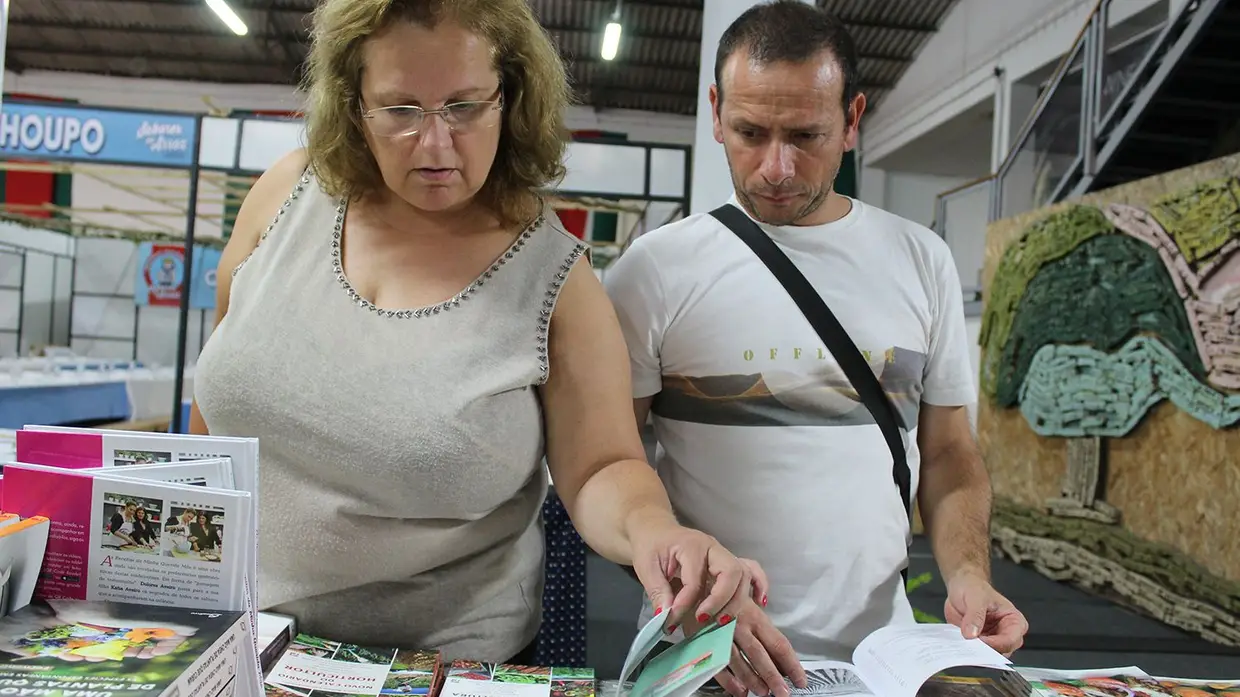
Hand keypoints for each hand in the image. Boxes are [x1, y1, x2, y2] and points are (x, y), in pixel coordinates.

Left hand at [628, 512, 750, 630]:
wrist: (655, 530)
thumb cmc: (650, 546)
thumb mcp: (646, 568)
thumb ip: (658, 592)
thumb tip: (666, 617)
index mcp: (691, 546)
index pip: (696, 579)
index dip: (685, 604)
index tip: (671, 622)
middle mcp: (713, 548)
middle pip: (732, 573)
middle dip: (721, 601)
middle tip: (703, 620)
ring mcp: (724, 554)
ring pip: (743, 577)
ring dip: (735, 602)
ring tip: (719, 621)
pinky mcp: (728, 562)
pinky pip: (752, 571)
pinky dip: (760, 586)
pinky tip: (759, 603)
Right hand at [680, 562, 805, 696]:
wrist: (684, 574)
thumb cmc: (715, 572)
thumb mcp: (743, 567)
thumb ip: (759, 580)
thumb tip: (765, 601)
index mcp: (753, 612)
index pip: (778, 642)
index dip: (790, 662)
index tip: (800, 678)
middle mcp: (740, 625)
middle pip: (761, 656)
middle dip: (774, 678)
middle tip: (783, 693)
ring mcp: (722, 633)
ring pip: (740, 662)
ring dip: (752, 680)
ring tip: (763, 693)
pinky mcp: (704, 638)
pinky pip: (717, 662)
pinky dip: (727, 679)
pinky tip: (738, 689)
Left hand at [943, 571, 1027, 655]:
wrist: (960, 586)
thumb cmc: (974, 588)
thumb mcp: (975, 597)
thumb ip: (974, 615)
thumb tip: (971, 633)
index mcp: (1014, 620)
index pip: (1011, 639)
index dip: (996, 643)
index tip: (980, 640)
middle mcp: (1006, 632)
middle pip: (1003, 651)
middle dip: (986, 651)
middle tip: (970, 645)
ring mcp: (992, 640)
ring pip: (988, 656)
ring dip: (976, 653)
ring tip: (963, 644)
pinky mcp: (979, 644)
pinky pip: (975, 654)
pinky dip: (967, 652)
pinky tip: (959, 645)